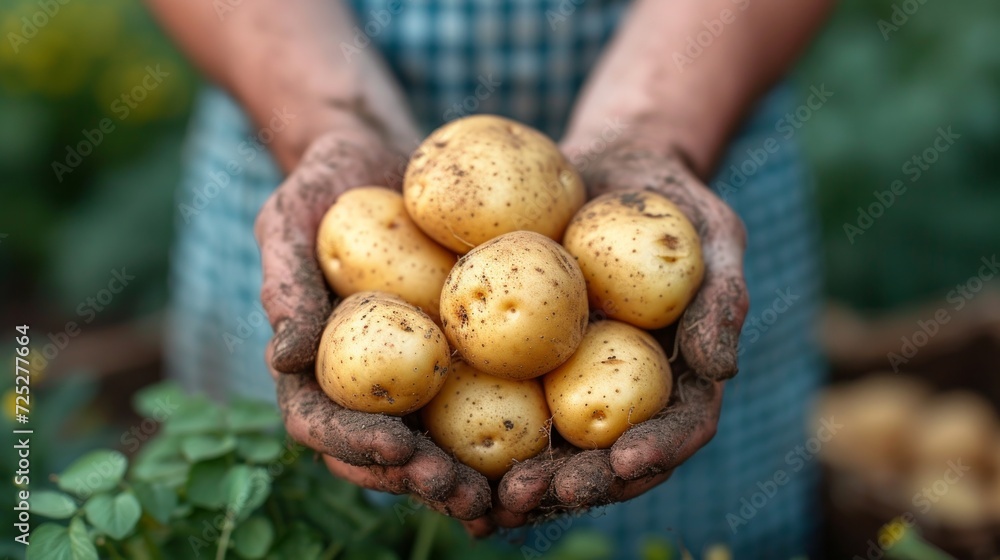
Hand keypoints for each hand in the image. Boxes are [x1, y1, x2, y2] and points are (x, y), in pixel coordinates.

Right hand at [254, 125, 490, 519]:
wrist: (385, 157)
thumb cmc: (323, 184)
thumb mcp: (291, 220)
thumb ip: (284, 284)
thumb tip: (282, 360)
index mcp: (314, 367)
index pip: (322, 424)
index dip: (355, 445)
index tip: (397, 447)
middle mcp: (367, 383)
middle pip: (386, 452)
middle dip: (422, 479)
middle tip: (464, 493)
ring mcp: (418, 374)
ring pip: (440, 442)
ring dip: (471, 475)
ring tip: (511, 493)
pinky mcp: (467, 353)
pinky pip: (491, 394)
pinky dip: (516, 427)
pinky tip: (553, 443)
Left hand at [474, 145, 748, 533]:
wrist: (602, 168)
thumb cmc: (669, 200)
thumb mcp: (711, 233)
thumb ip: (722, 296)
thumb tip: (723, 370)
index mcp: (677, 378)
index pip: (677, 430)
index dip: (653, 452)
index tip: (621, 460)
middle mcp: (623, 393)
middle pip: (606, 459)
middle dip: (574, 485)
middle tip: (532, 492)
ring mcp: (569, 384)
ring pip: (549, 450)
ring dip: (519, 482)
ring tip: (481, 501)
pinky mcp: (519, 364)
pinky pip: (495, 405)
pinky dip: (470, 442)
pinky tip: (432, 457)